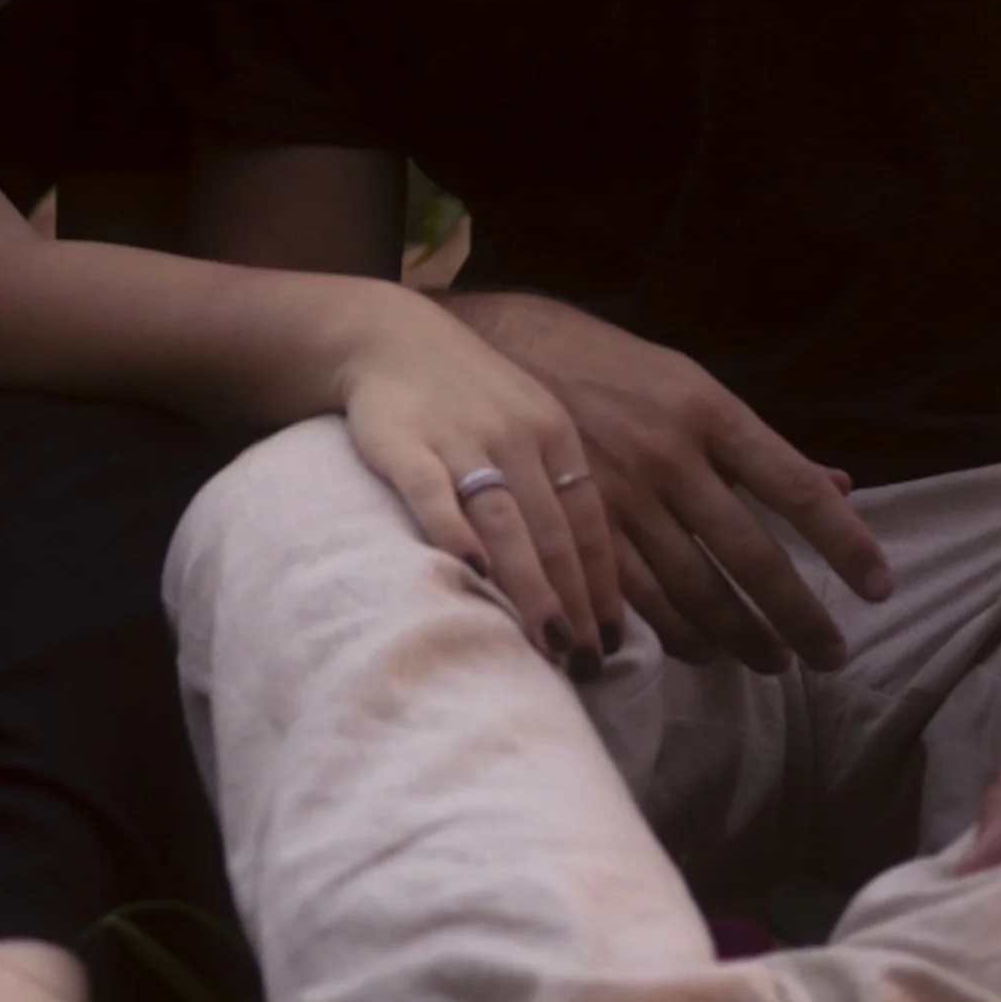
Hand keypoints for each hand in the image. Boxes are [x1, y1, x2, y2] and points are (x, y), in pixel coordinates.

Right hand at [337, 299, 624, 683]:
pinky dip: (455, 534)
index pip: (589, 522)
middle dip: (573, 605)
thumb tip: (588, 579)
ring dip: (531, 587)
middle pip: (554, 533)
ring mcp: (461, 439)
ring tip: (548, 644)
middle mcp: (516, 437)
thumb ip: (555, 487)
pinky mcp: (404, 442)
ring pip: (506, 522)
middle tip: (585, 664)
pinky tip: (475, 574)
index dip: (602, 587)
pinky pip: (433, 493)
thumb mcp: (528, 423)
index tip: (609, 642)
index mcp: (555, 435)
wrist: (391, 336)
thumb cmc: (469, 395)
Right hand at [453, 292, 890, 671]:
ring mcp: (621, 495)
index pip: (796, 487)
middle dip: (799, 615)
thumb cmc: (619, 371)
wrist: (511, 348)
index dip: (844, 541)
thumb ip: (764, 449)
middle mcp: (670, 455)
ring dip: (742, 636)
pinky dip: (676, 635)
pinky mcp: (579, 527)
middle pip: (751, 553)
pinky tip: (703, 651)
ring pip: (695, 589)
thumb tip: (842, 486)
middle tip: (832, 655)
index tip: (880, 586)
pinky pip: (637, 600)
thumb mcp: (695, 388)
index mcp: (710, 412)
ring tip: (774, 662)